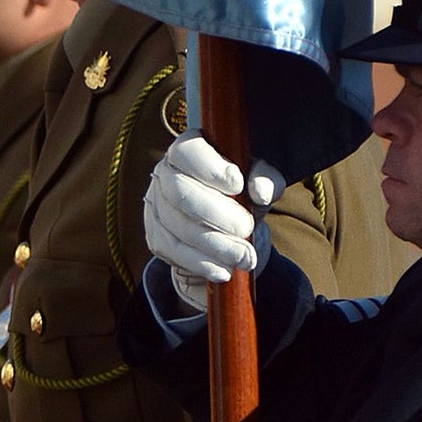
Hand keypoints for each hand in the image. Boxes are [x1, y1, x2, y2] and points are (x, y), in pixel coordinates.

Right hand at [144, 132, 283, 310]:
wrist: (221, 228)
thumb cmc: (241, 195)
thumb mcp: (258, 182)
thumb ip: (266, 179)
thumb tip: (261, 191)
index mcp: (188, 150)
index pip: (187, 151)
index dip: (209, 168)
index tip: (237, 184)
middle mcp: (164, 175)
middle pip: (180, 192)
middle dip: (216, 214)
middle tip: (247, 228)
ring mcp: (156, 207)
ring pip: (178, 226)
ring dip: (214, 245)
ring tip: (245, 257)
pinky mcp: (156, 237)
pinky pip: (174, 252)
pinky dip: (201, 263)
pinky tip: (224, 270)